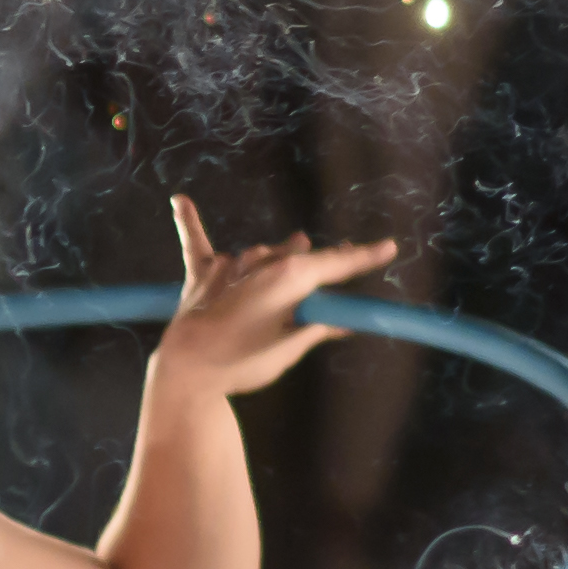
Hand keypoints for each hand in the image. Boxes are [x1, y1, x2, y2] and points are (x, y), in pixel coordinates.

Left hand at [153, 199, 396, 401]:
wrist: (190, 368)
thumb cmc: (245, 360)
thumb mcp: (291, 347)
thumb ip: (317, 327)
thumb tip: (343, 323)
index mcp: (291, 276)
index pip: (337, 264)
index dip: (365, 257)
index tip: (388, 247)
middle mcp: (263, 261)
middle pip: (301, 256)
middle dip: (322, 259)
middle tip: (344, 256)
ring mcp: (231, 265)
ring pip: (264, 253)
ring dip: (280, 255)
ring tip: (299, 241)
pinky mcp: (201, 275)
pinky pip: (197, 243)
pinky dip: (190, 222)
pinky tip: (180, 200)